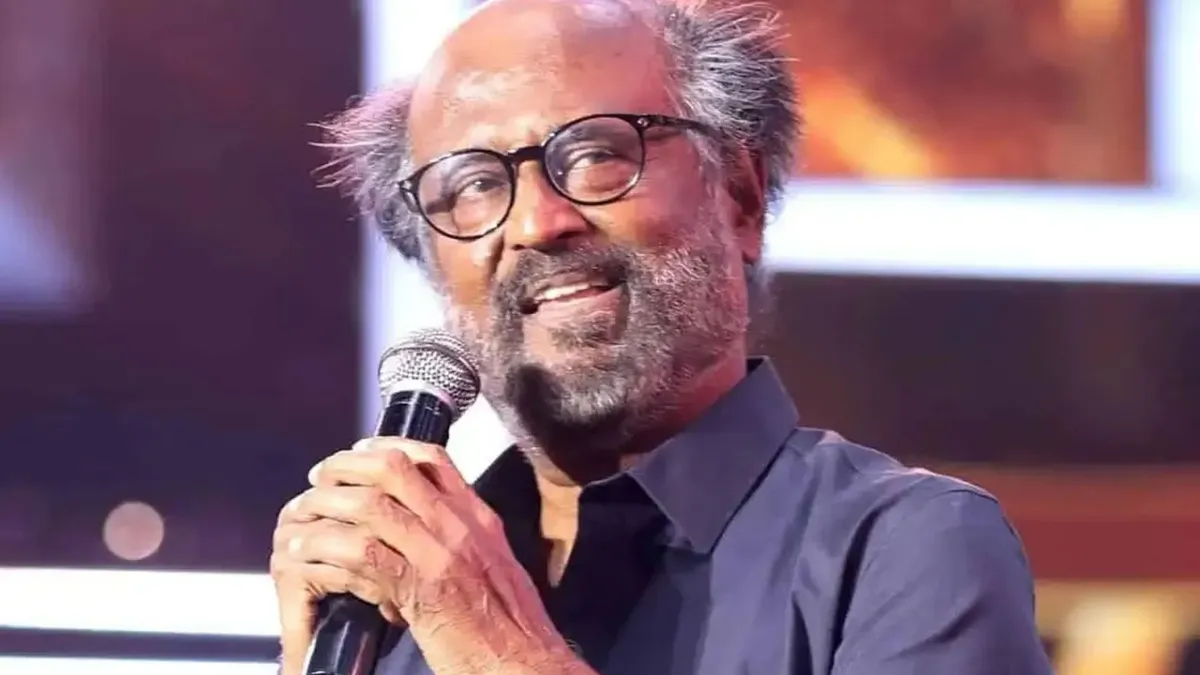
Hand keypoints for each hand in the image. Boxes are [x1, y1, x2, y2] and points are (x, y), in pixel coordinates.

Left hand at [269, 438, 588, 674]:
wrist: (528, 667)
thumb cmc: (510, 631)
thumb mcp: (493, 568)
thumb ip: (460, 542)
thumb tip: (420, 530)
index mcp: (479, 520)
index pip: (432, 458)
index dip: (386, 446)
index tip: (358, 451)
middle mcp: (462, 527)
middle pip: (395, 470)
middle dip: (347, 468)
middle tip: (320, 479)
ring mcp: (443, 555)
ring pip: (372, 507)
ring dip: (327, 510)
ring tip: (302, 522)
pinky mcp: (424, 590)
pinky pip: (364, 556)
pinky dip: (328, 552)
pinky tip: (307, 558)